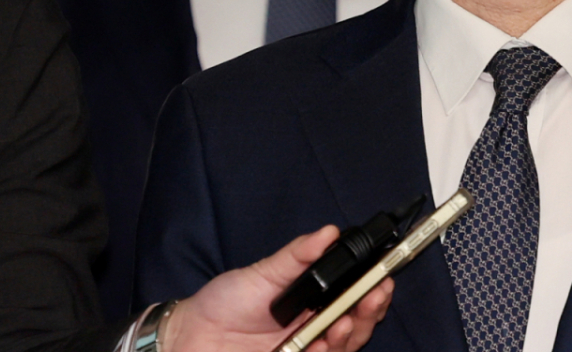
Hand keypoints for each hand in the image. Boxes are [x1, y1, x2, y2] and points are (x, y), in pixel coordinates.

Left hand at [164, 225, 393, 351]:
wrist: (188, 336)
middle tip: (373, 296)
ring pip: (343, 349)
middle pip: (357, 326)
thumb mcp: (264, 273)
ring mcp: (303, 350)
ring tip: (344, 320)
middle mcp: (314, 330)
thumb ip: (298, 256)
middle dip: (370, 312)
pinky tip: (320, 344)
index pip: (354, 299)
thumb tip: (329, 232)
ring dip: (350, 335)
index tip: (383, 279)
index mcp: (314, 304)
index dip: (372, 291)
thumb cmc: (224, 302)